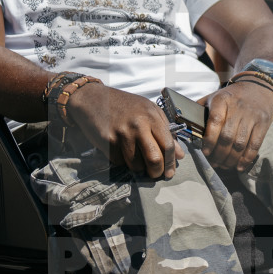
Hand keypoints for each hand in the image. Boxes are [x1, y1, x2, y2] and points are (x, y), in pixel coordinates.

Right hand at [68, 84, 183, 179]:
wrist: (93, 99)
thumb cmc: (124, 105)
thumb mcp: (148, 110)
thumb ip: (165, 131)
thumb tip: (179, 154)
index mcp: (151, 116)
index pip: (168, 145)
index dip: (171, 162)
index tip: (170, 172)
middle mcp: (138, 125)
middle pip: (154, 159)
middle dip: (157, 172)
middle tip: (156, 174)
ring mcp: (121, 134)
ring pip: (136, 165)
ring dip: (139, 167)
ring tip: (136, 158)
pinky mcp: (107, 142)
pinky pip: (120, 162)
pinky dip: (122, 161)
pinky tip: (120, 149)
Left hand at [202, 80, 272, 171]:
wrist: (258, 86)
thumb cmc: (232, 96)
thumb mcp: (215, 96)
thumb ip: (201, 108)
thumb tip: (184, 122)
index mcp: (223, 99)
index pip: (215, 121)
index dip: (210, 139)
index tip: (205, 152)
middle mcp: (238, 107)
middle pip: (227, 137)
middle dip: (219, 154)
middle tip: (213, 163)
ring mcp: (252, 116)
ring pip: (240, 143)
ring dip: (231, 159)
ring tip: (224, 166)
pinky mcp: (263, 123)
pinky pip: (255, 145)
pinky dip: (246, 158)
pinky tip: (239, 166)